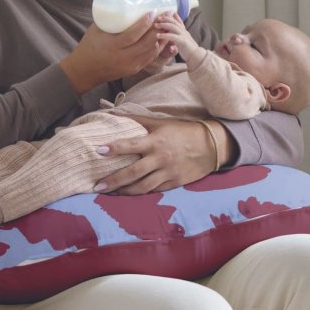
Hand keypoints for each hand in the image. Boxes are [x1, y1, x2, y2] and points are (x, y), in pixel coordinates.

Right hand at [60, 12, 165, 94]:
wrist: (85, 71)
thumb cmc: (89, 46)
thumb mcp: (96, 28)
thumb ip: (110, 12)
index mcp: (112, 46)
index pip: (133, 35)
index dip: (145, 23)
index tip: (153, 11)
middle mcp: (123, 57)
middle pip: (147, 43)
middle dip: (158, 28)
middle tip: (164, 15)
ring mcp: (130, 65)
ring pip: (151, 51)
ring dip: (161, 37)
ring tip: (166, 24)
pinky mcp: (134, 70)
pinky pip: (150, 58)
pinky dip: (157, 47)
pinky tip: (161, 37)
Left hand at [96, 117, 227, 194]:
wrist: (212, 146)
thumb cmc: (183, 131)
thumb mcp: (161, 122)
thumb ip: (138, 120)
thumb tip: (115, 114)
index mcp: (156, 141)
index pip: (131, 144)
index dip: (115, 148)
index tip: (99, 150)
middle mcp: (160, 158)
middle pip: (133, 172)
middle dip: (114, 180)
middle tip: (97, 186)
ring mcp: (168, 173)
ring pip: (142, 186)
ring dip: (124, 191)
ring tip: (109, 193)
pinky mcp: (174, 183)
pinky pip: (154, 190)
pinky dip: (141, 193)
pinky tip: (129, 194)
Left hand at [153, 13, 203, 68]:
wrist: (197, 57)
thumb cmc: (189, 51)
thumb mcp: (183, 42)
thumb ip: (178, 38)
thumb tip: (173, 35)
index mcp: (185, 32)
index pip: (179, 22)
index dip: (175, 16)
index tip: (169, 12)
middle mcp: (184, 32)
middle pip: (175, 22)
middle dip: (166, 18)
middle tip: (158, 17)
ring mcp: (184, 36)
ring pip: (173, 27)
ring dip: (163, 25)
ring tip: (155, 25)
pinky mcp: (182, 41)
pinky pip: (172, 36)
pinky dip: (164, 35)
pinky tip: (157, 35)